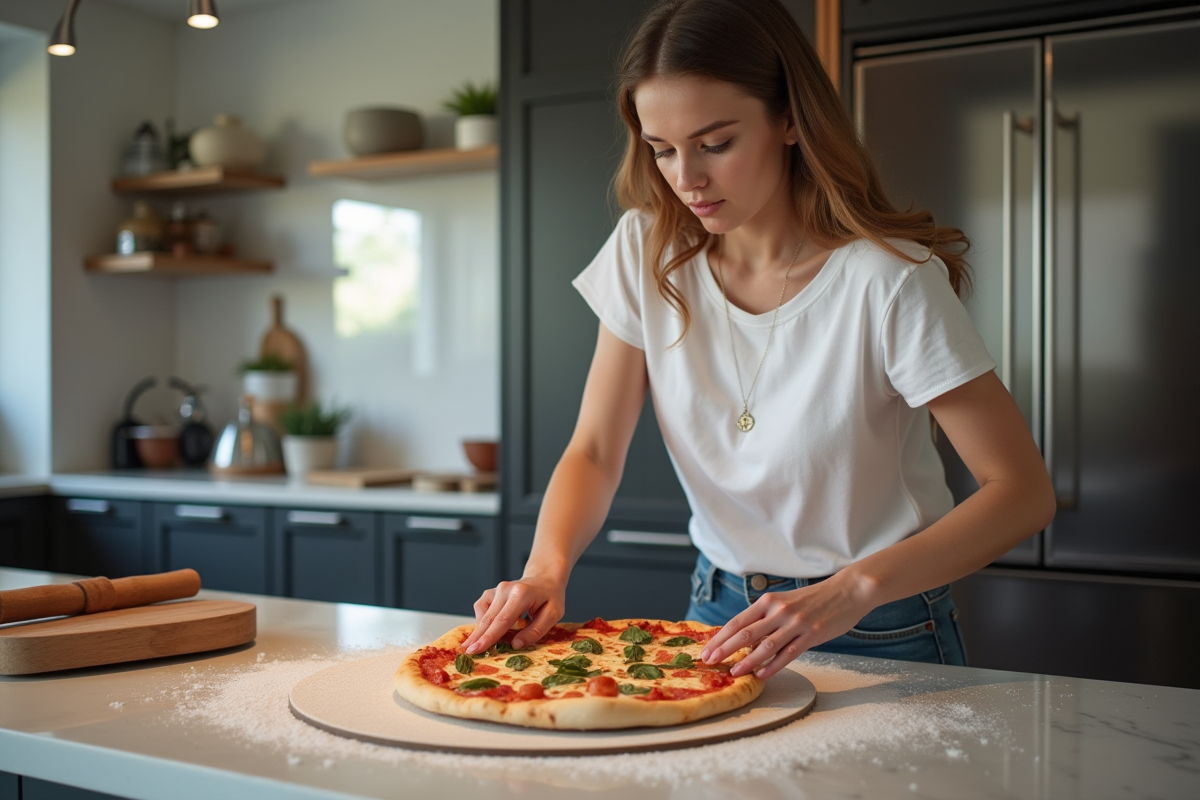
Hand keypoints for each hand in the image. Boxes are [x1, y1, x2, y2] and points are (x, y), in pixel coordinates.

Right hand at [460, 575, 565, 654]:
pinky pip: (481, 608)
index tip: (476, 650)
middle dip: (477, 637)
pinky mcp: (491, 592)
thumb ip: (536, 630)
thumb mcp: (553, 614)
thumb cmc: (550, 597)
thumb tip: (516, 645)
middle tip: (467, 653)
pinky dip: (481, 621)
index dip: (488, 637)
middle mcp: (505, 589)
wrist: (544, 578)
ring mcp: (496, 589)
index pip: (502, 620)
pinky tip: (486, 630)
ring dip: (478, 631)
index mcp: (521, 594)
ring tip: (475, 645)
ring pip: (483, 614)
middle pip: (488, 618)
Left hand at [699, 576, 872, 678]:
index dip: (719, 638)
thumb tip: (743, 637)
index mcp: (769, 602)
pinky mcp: (812, 635)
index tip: (706, 650)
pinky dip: (773, 666)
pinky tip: (762, 675)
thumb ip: (765, 617)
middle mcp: (779, 611)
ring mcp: (795, 623)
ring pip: (765, 646)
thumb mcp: (784, 601)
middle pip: (745, 634)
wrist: (847, 591)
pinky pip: (789, 654)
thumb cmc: (814, 598)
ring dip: (747, 661)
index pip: (737, 622)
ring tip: (734, 672)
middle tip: (710, 662)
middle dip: (725, 650)